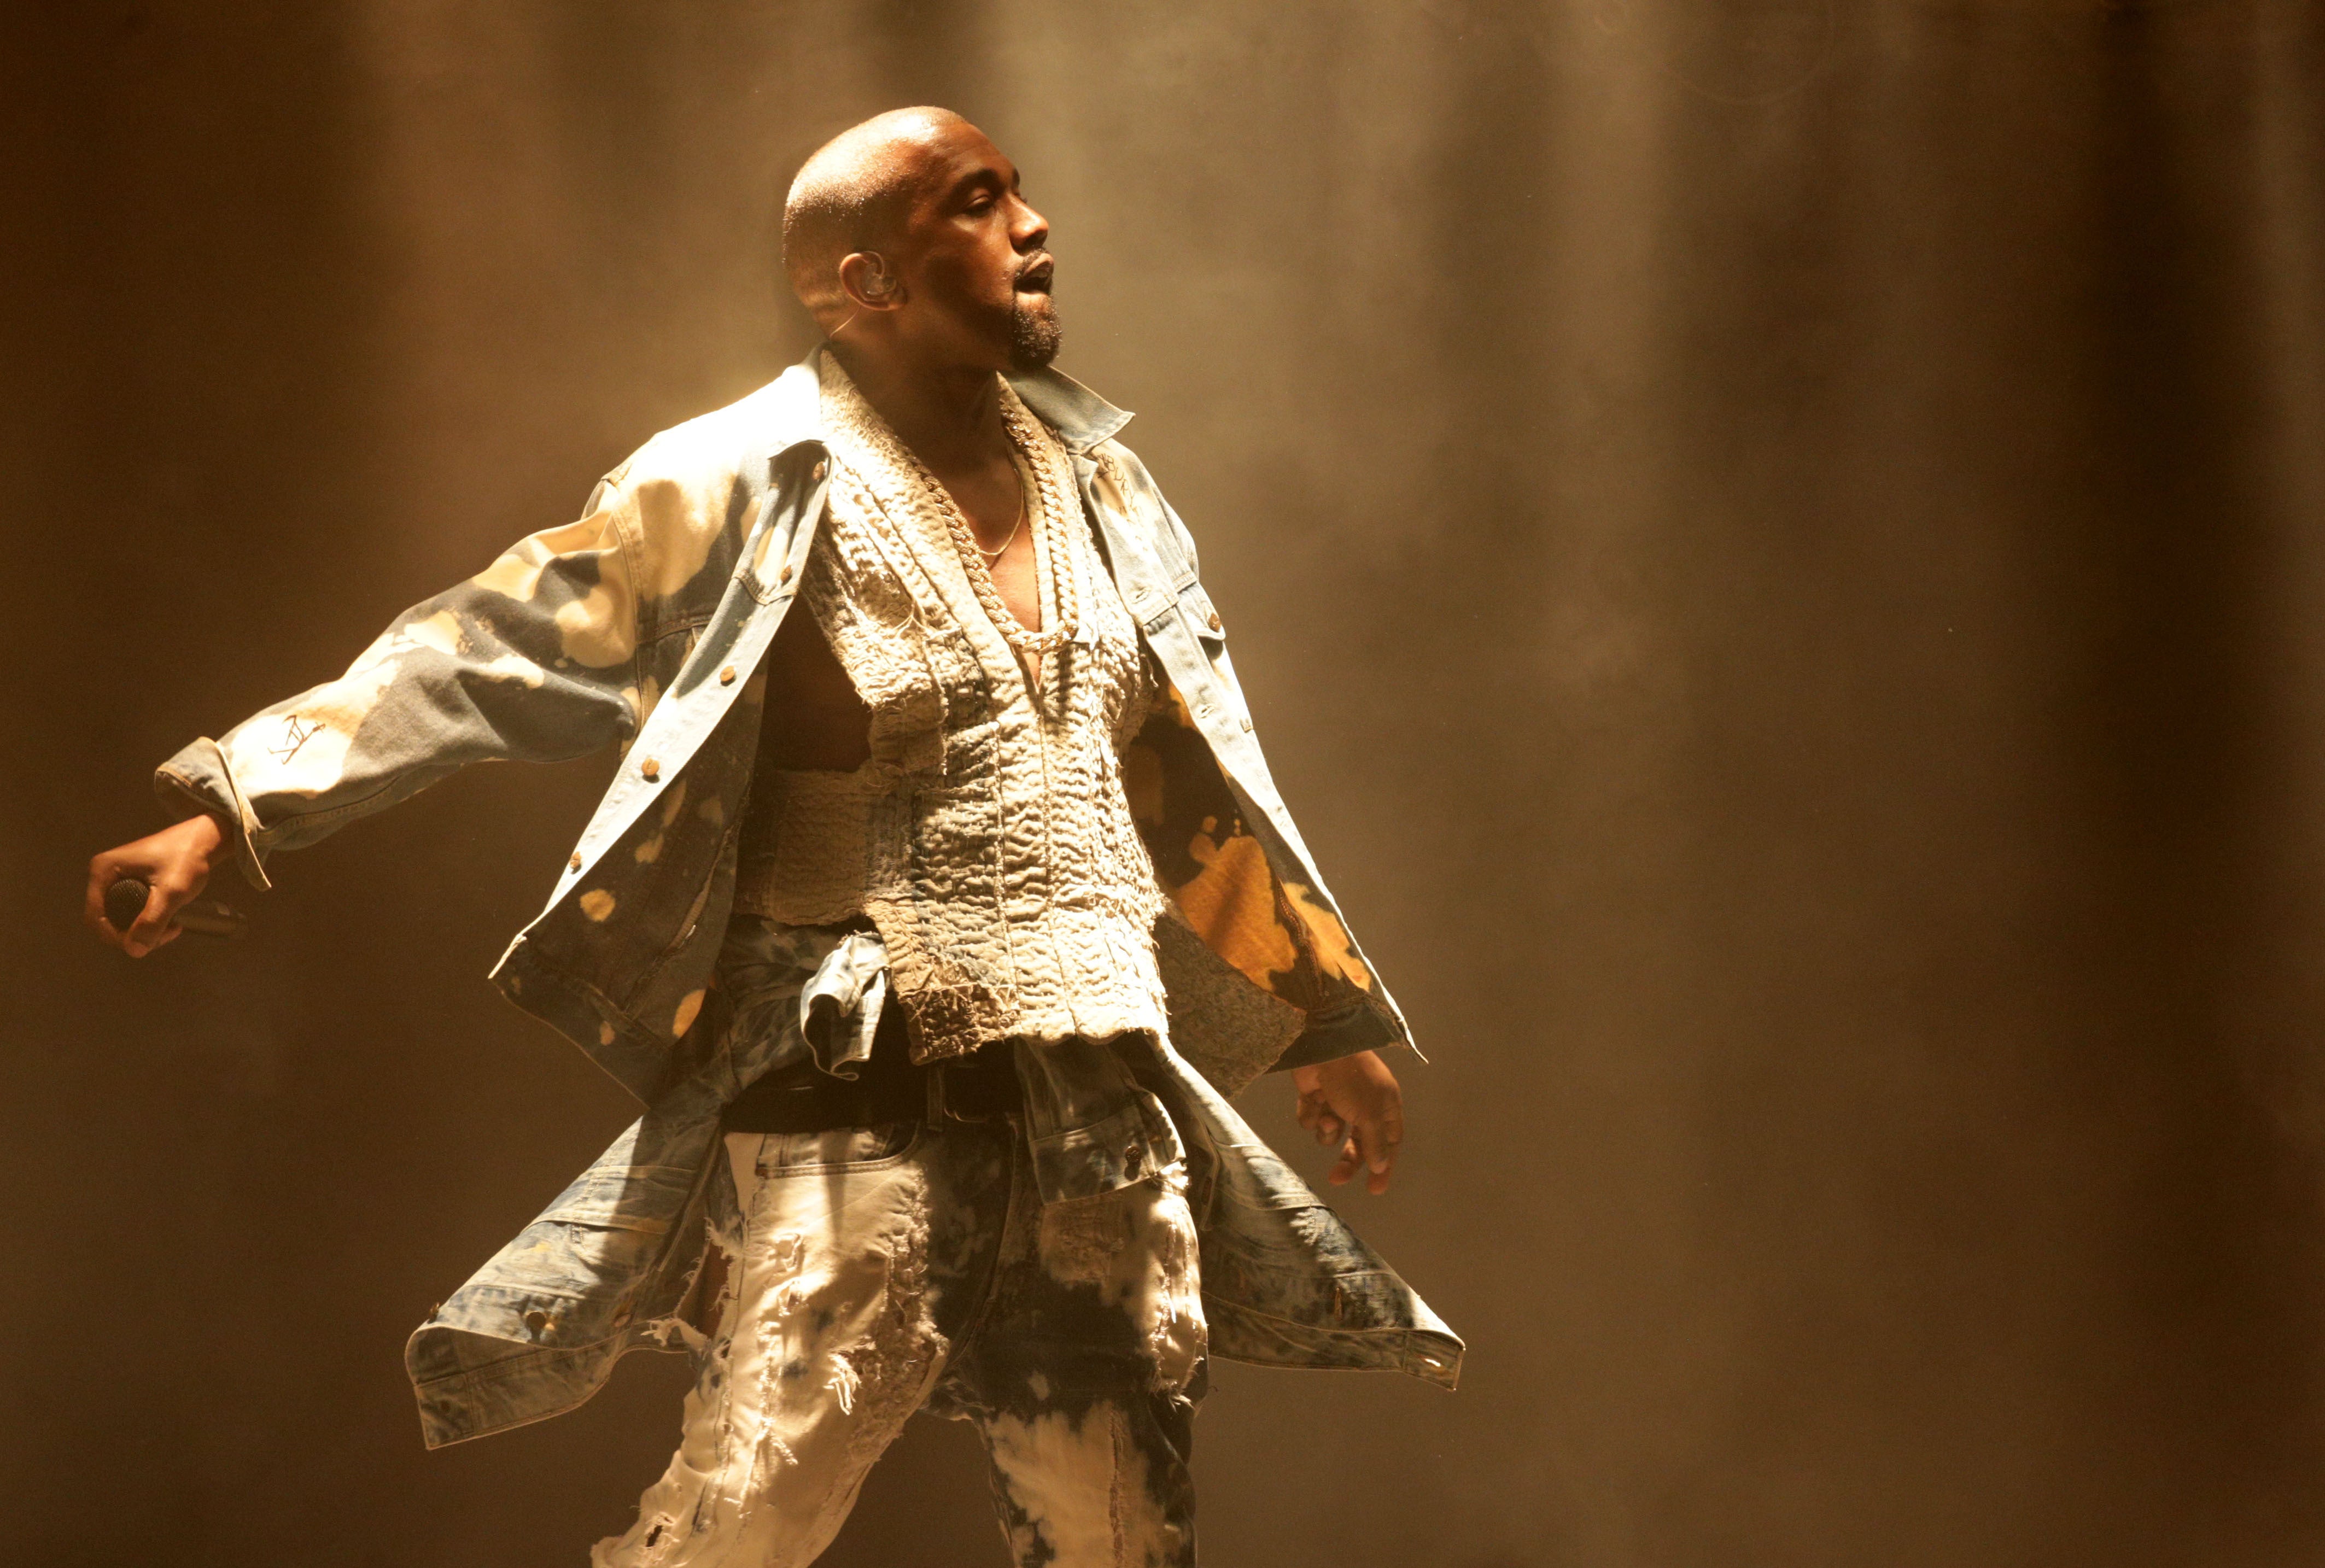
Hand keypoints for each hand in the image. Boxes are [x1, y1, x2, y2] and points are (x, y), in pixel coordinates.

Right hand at [86, 813, 227, 957]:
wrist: (206, 839)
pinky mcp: (131, 881)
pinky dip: (148, 920)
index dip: (115, 937)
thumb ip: (152, 921)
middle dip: (133, 934)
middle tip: (165, 934)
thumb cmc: (187, 858)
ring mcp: (117, 877)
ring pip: (121, 917)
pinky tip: (169, 921)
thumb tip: (134, 951)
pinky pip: (131, 909)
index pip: (95, 917)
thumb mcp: (171, 892)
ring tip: (172, 927)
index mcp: (103, 871)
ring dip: (144, 930)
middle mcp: (105, 873)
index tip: (143, 944)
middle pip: (108, 919)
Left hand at [1292, 1049, 1403, 1195]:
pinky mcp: (1315, 1096)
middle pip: (1359, 1142)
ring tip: (1326, 1117)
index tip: (1375, 1188)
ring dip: (1327, 1130)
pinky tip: (1312, 1101)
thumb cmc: (1353, 1081)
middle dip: (1348, 1159)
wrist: (1321, 1046)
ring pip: (1332, 1132)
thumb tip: (1380, 1166)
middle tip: (1336, 1179)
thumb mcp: (1370, 1115)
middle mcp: (1363, 1104)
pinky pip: (1313, 1118)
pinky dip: (1311, 1114)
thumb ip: (1375, 1143)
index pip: (1389, 1142)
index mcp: (1384, 1106)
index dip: (1383, 1165)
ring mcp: (1338, 1100)